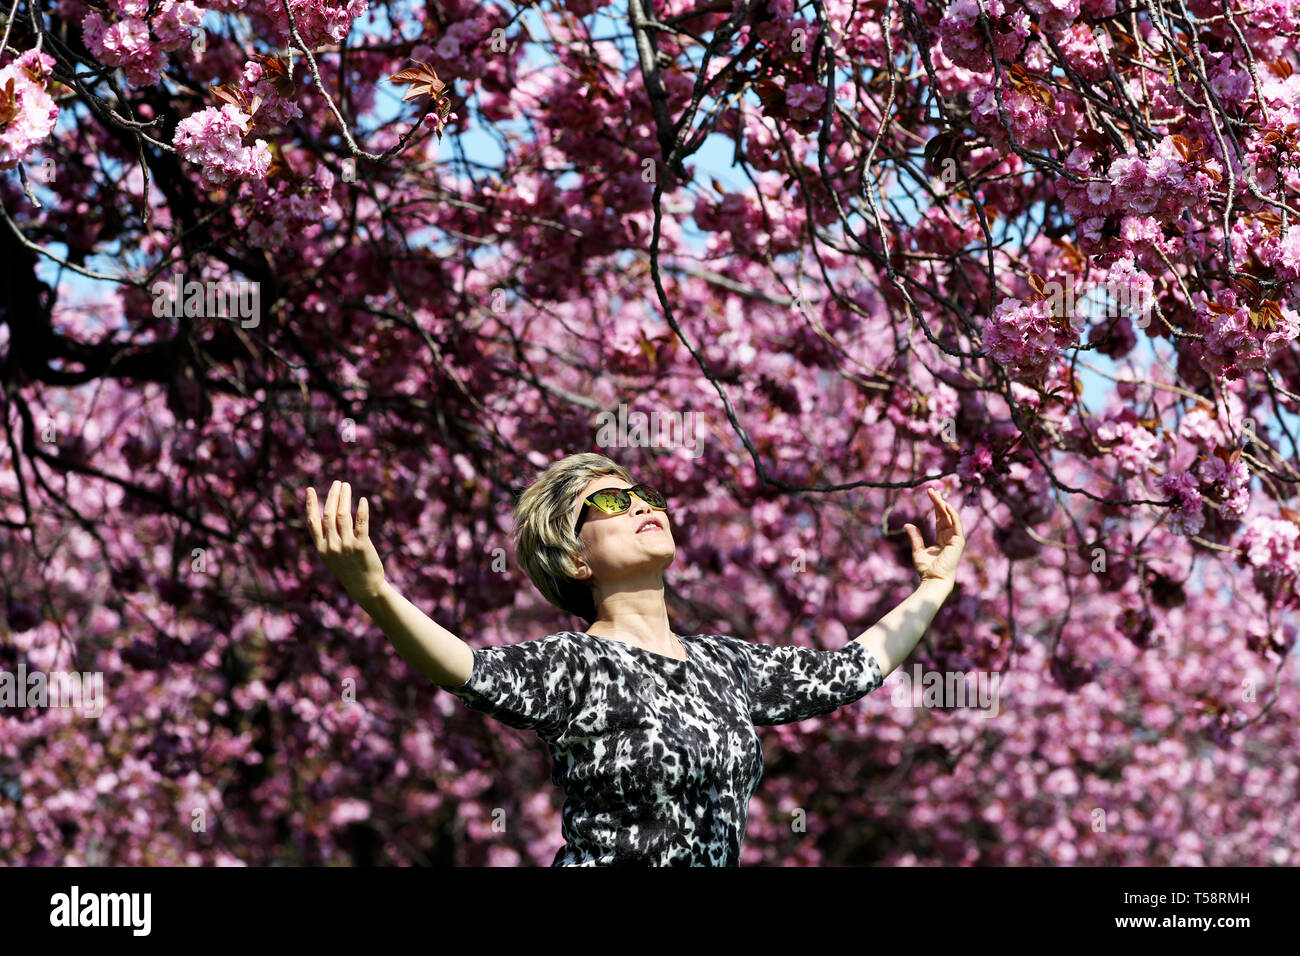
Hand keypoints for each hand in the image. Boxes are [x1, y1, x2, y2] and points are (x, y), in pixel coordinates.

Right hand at [305, 480, 388, 605]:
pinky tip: (362, 500)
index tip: (310, 489)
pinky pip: (361, 523)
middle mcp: (331, 546)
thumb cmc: (348, 569)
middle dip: (332, 496)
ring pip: (343, 515)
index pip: (312, 522)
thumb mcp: (331, 556)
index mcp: (321, 549)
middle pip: (329, 515)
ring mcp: (347, 546)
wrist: (365, 586)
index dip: (311, 504)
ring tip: (346, 486)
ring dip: (344, 498)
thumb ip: (327, 538)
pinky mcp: (362, 546)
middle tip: (337, 483)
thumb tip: (326, 515)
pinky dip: (361, 510)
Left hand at [903, 487, 964, 584]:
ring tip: (936, 494)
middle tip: (931, 490)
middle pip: (945, 516)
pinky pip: (956, 525)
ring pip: (950, 518)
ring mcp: (955, 540)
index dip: (936, 507)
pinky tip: (947, 505)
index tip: (930, 494)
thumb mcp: (918, 550)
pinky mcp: (958, 542)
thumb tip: (907, 524)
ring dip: (943, 505)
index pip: (940, 519)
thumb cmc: (926, 570)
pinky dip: (953, 515)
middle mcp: (950, 538)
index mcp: (942, 540)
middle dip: (939, 502)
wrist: (933, 580)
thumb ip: (915, 537)